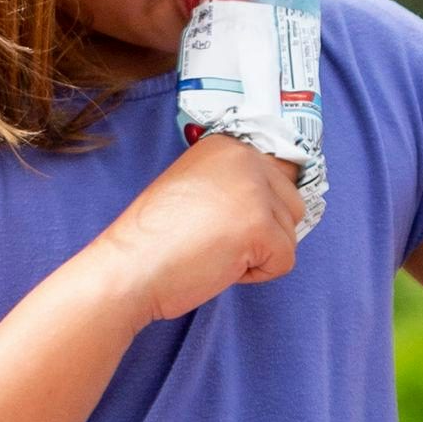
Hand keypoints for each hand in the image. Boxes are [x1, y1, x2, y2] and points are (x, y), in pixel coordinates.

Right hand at [94, 131, 304, 324]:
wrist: (130, 268)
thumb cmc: (154, 240)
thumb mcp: (196, 188)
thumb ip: (234, 183)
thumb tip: (276, 197)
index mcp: (227, 146)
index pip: (278, 179)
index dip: (254, 212)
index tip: (218, 222)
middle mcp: (244, 158)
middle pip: (292, 205)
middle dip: (263, 232)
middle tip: (216, 239)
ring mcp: (254, 191)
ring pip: (290, 234)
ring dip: (259, 253)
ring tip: (215, 250)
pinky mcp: (260, 226)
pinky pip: (284, 261)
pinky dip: (257, 275)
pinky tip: (220, 265)